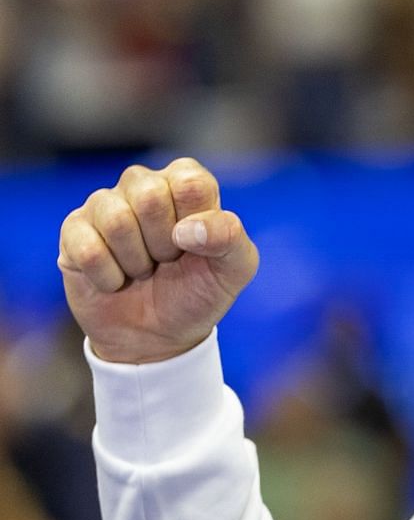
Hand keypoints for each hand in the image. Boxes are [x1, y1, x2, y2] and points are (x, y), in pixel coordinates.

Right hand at [57, 159, 258, 364]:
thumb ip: (229, 237)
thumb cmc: (199, 292)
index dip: (195, 224)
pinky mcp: (73, 231)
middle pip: (149, 196)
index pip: (190, 182)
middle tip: (167, 260)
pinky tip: (115, 280)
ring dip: (136, 261)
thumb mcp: (235, 268)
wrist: (158, 336)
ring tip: (143, 269)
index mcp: (186, 183)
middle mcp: (143, 185)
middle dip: (164, 244)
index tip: (195, 246)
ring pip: (116, 220)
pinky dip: (109, 276)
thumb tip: (188, 230)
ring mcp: (104, 205)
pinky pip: (87, 249)